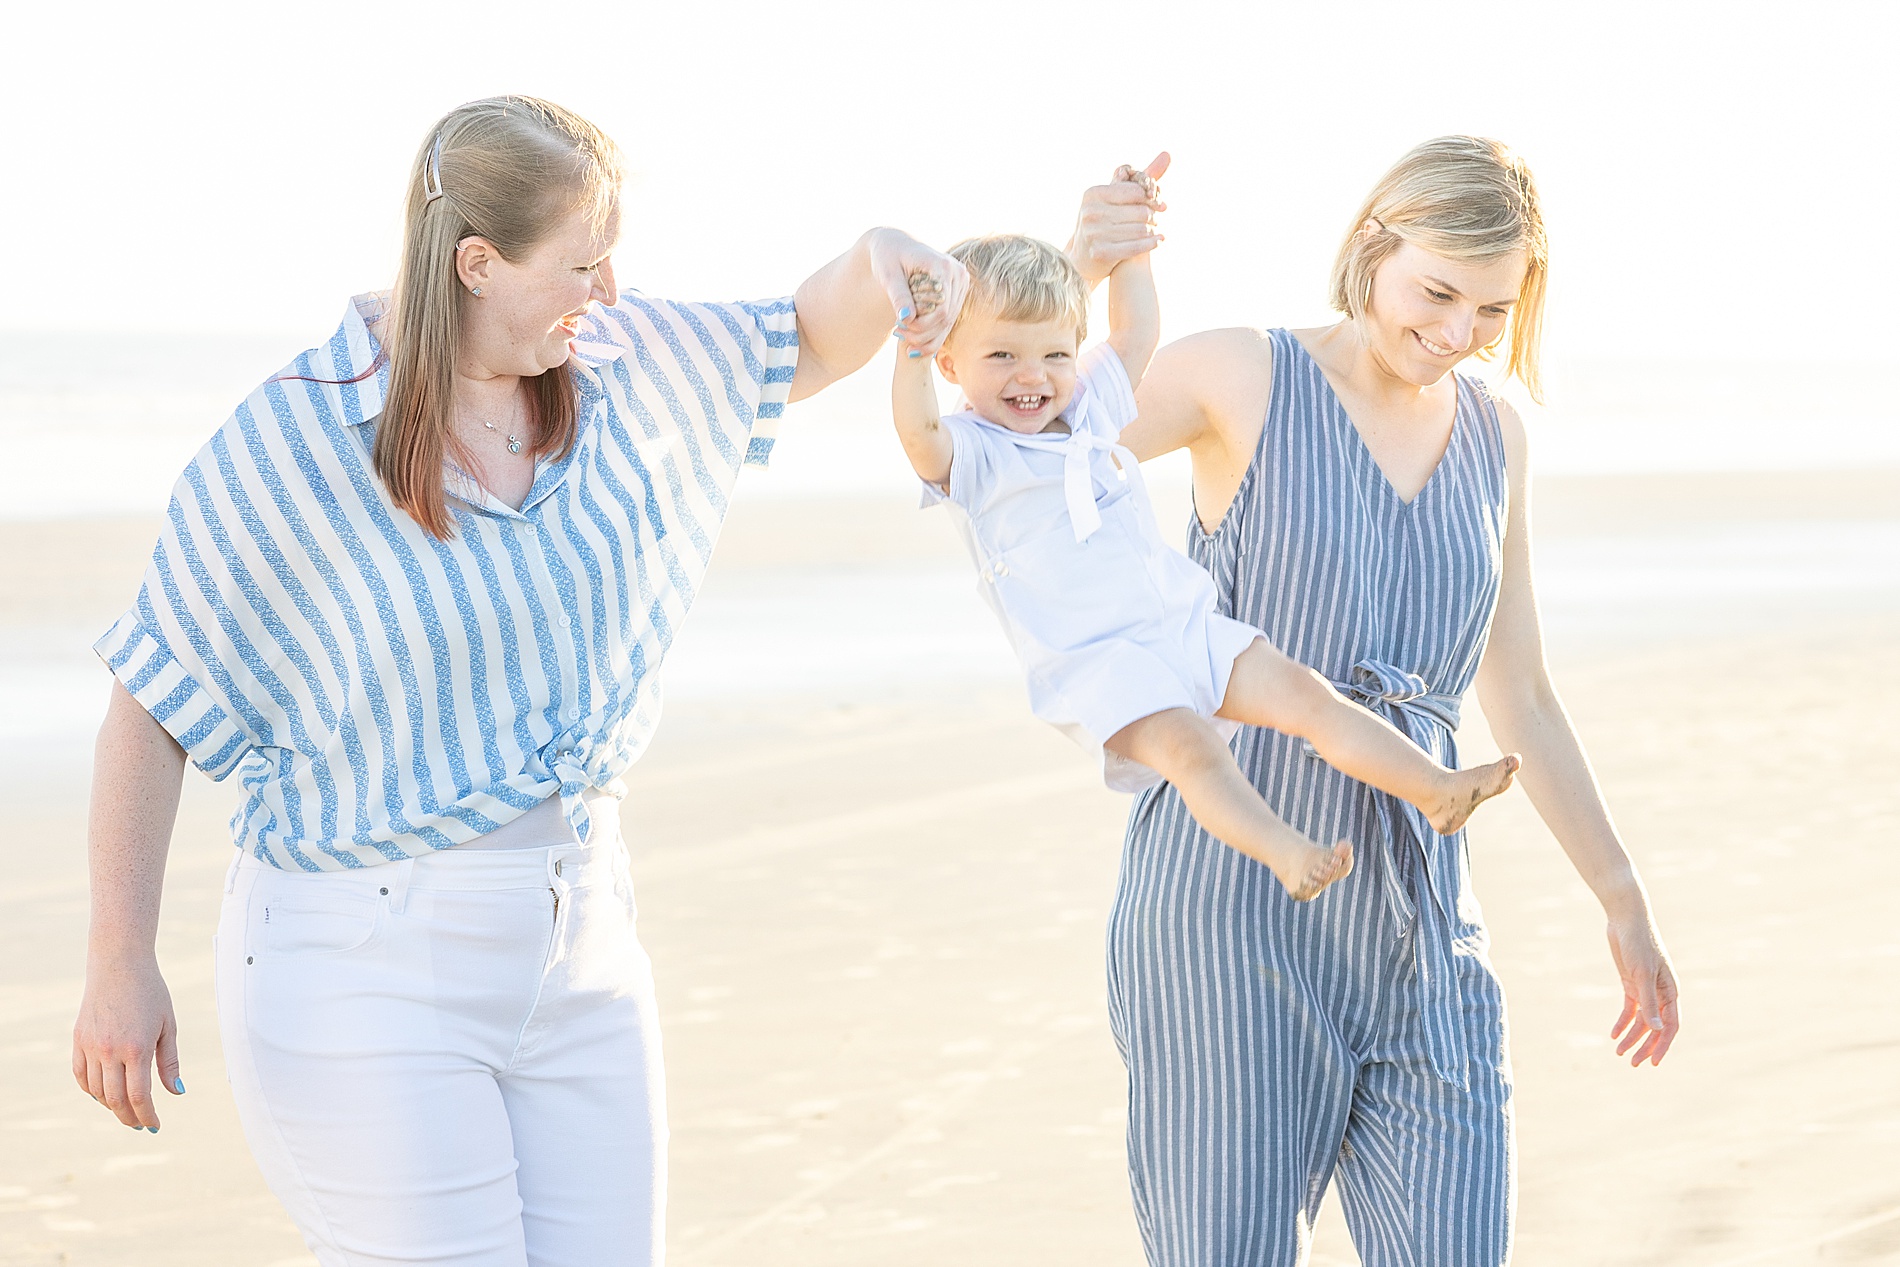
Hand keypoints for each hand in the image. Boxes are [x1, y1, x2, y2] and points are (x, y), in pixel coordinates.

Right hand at [72, 956, 183, 1129]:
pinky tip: (105, 1093)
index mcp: (136, 1048)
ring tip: (126, 1109)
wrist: (119, 965)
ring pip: (96, 1091)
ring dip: (111, 1105)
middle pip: (115, 1099)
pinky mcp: (78, 1040)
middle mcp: (109, 1051)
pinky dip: (92, 1090)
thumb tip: (176, 1092)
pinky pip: (81, 1076)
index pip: (139, 1096)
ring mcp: (90, 1046)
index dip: (147, 1116)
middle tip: (140, 1125)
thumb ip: (169, 1062)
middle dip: (129, 1117)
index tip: (154, 1125)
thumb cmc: (150, 993)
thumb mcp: (167, 1026)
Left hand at [868, 230, 969, 359]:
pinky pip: (948, 318)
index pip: (941, 309)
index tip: (897, 329)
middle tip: (897, 335)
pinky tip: (913, 341)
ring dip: (927, 337)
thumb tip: (906, 319)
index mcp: (943, 266)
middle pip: (946, 317)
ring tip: (902, 338)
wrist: (894, 244)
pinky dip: (932, 333)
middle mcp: (958, 274)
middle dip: (922, 333)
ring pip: (949, 322)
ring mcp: (961, 282)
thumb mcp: (889, 276)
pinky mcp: (958, 290)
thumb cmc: (887, 257)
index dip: (921, 325)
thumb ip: (899, 296)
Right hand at [1069, 152, 1169, 282]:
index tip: (1159, 204)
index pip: (1135, 191)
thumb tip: (1168, 154)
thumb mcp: (1116, 197)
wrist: (1084, 257)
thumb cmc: (1104, 221)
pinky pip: (1136, 247)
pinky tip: (1158, 241)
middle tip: (1156, 220)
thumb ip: (1141, 178)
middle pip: (1141, 211)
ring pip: (1141, 229)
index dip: (1151, 198)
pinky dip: (1151, 244)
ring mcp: (1094, 234)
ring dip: (1153, 231)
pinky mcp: (1100, 253)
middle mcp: (1091, 212)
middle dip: (1153, 216)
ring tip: (1155, 231)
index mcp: (1093, 193)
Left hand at [1605, 913, 1680, 1066]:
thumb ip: (1649, 1002)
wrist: (1625, 920)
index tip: (1654, 1063)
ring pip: (1641, 1020)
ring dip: (1631, 1037)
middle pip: (1655, 1027)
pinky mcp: (1631, 983)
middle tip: (1632, 1063)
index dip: (1663, 1045)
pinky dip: (1623, 1022)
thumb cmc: (1639, 944)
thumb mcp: (1642, 974)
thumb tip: (1656, 1030)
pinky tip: (1614, 1034)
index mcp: (1670, 992)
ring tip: (1619, 1052)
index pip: (1670, 1026)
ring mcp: (1645, 989)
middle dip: (1645, 1046)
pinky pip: (1629, 1009)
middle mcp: (1660, 993)